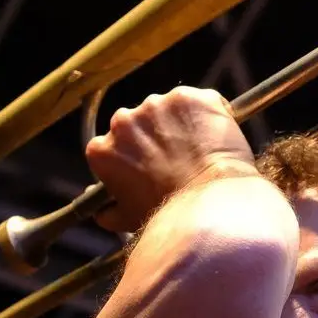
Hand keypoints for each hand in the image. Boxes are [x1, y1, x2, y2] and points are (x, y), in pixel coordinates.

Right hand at [84, 86, 256, 233]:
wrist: (210, 202)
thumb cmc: (169, 213)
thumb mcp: (128, 220)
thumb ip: (109, 212)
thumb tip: (103, 213)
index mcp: (102, 149)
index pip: (110, 145)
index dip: (130, 155)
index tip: (145, 165)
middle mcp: (123, 120)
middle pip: (137, 122)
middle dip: (153, 135)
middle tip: (176, 156)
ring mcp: (156, 105)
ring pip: (168, 109)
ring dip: (179, 122)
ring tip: (198, 149)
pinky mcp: (187, 97)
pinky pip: (198, 102)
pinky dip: (207, 114)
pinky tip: (214, 136)